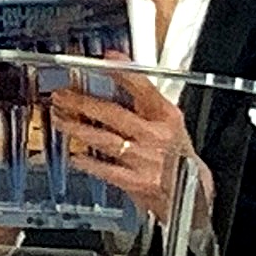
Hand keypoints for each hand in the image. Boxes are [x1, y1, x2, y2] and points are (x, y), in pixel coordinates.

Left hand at [50, 55, 213, 222]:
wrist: (195, 195)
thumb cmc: (179, 158)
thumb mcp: (171, 125)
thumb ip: (147, 104)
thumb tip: (121, 82)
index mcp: (167, 117)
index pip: (142, 87)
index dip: (121, 72)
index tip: (104, 60)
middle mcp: (156, 135)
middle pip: (113, 113)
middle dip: (83, 103)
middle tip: (63, 96)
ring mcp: (144, 159)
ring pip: (103, 139)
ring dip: (77, 128)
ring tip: (60, 119)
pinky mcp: (135, 182)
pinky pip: (105, 169)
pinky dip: (87, 162)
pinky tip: (74, 155)